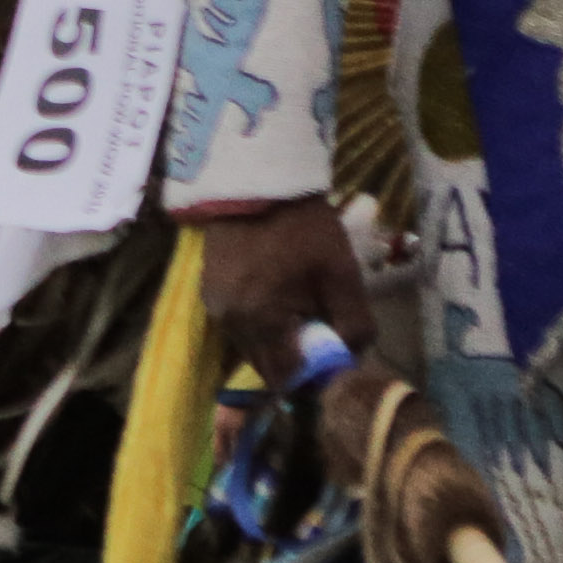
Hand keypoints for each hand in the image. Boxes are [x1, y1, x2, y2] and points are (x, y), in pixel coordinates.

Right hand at [193, 200, 375, 387]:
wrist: (259, 182)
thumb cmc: (305, 230)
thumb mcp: (342, 276)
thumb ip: (354, 325)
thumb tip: (352, 357)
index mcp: (261, 322)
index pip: (285, 379)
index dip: (312, 379)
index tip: (332, 363)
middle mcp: (230, 322)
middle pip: (264, 367)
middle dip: (294, 363)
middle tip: (320, 338)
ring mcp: (214, 306)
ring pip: (250, 347)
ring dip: (276, 344)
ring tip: (300, 314)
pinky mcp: (209, 290)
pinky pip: (238, 325)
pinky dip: (260, 324)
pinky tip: (277, 298)